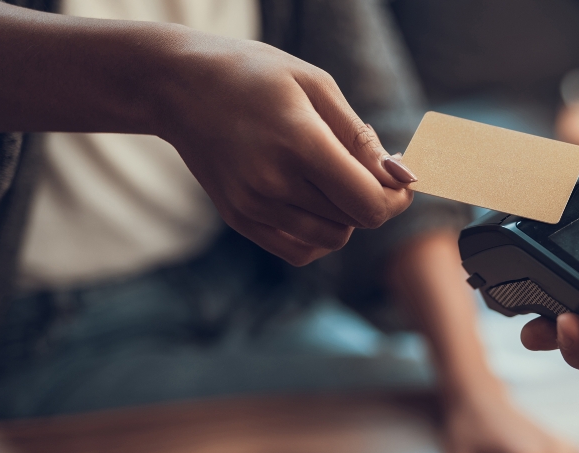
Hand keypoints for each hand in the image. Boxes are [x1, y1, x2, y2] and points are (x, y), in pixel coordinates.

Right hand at [158, 32, 415, 265]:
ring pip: (331, 240)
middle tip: (366, 167)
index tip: (400, 177)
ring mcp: (253, 206)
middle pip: (354, 222)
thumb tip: (400, 177)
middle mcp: (273, 183)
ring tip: (333, 179)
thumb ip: (361, 138)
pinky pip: (300, 251)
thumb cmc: (255, 75)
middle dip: (374, 200)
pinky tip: (315, 202)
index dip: (397, 198)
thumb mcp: (316, 86)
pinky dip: (320, 236)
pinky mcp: (240, 219)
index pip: (369, 204)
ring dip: (347, 218)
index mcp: (299, 144)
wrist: (178, 85)